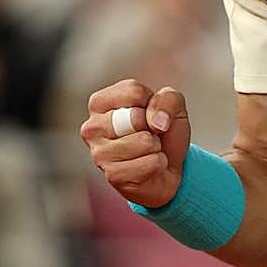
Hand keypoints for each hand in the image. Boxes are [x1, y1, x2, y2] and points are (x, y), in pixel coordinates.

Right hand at [80, 78, 190, 208]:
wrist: (167, 169)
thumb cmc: (163, 132)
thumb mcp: (173, 106)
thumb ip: (168, 99)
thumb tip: (156, 121)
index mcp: (100, 102)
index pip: (133, 91)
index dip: (152, 103)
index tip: (149, 114)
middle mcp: (93, 127)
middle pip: (136, 117)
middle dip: (153, 126)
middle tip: (149, 134)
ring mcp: (99, 153)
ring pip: (144, 141)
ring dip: (156, 146)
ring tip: (148, 150)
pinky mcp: (112, 175)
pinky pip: (150, 163)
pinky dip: (158, 163)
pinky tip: (149, 166)